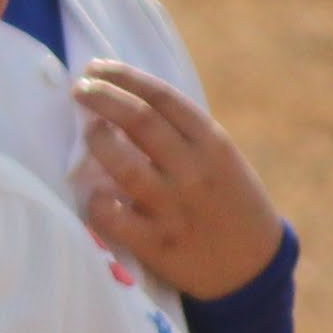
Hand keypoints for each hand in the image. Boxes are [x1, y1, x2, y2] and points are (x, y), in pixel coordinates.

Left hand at [69, 63, 283, 300]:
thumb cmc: (226, 200)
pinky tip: (95, 194)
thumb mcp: (218, 158)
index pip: (162, 97)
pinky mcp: (159, 245)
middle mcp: (194, 171)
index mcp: (212, 143)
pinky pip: (115, 219)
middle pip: (139, 121)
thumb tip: (121, 98)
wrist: (252, 265)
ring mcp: (175, 209)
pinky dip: (98, 202)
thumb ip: (180, 133)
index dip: (124, 76)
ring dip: (98, 142)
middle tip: (80, 89)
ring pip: (125, 166)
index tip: (96, 67)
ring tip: (89, 133)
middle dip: (102, 97)